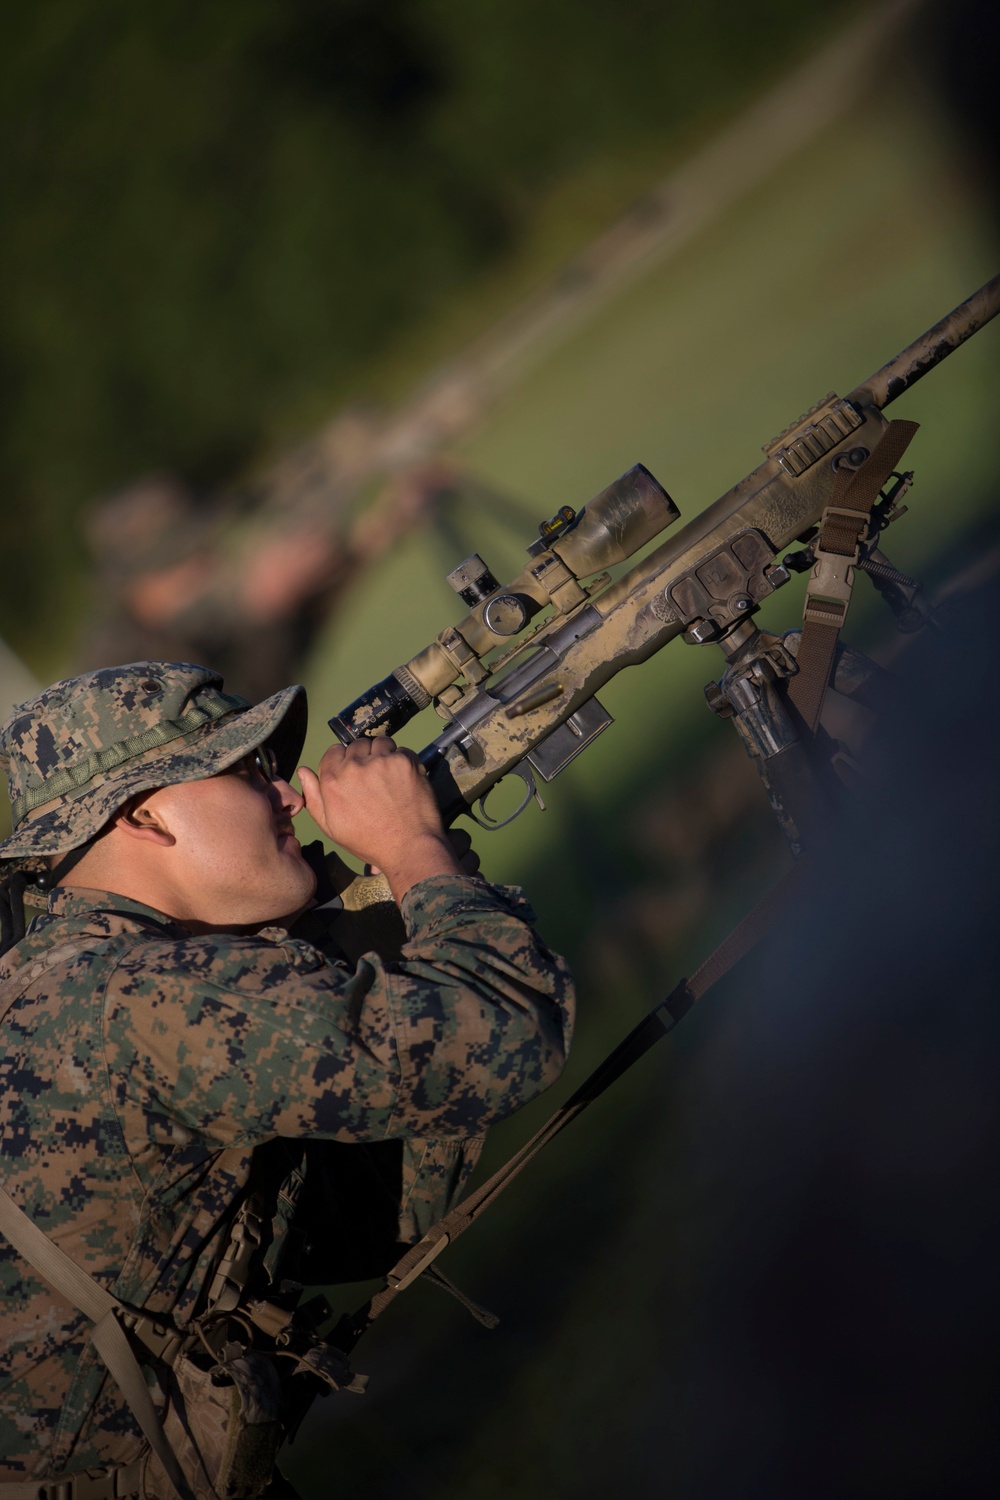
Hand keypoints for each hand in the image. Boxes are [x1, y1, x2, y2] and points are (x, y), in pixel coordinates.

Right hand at [297, 738, 463, 903]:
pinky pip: (402, 750)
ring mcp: (381, 761)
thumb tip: (303, 771)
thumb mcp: (331, 827)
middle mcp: (354, 766)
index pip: (334, 751)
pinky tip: (404, 780)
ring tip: (389, 776)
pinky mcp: (404, 761)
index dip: (345, 761)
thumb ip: (313, 797)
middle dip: (364, 757)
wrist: (408, 848)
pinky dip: (403, 761)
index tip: (355, 774)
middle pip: (357, 745)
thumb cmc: (369, 841)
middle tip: (374, 778)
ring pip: (380, 743)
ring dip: (384, 754)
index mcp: (332, 780)